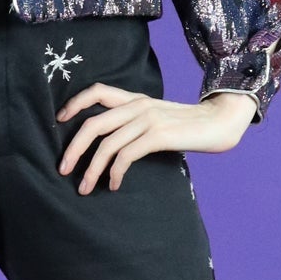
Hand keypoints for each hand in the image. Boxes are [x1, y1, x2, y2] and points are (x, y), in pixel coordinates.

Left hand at [55, 87, 255, 192]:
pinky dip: (114, 173)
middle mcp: (138, 105)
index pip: (98, 91)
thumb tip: (110, 144)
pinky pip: (126, 156)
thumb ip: (136, 123)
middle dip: (73, 149)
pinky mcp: (158, 135)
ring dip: (91, 169)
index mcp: (135, 99)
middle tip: (62, 169)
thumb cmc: (188, 126)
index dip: (75, 103)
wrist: (221, 122)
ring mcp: (148, 119)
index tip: (59, 121)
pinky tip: (113, 185)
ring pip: (106, 144)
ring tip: (83, 187)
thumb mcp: (158, 118)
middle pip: (93, 124)